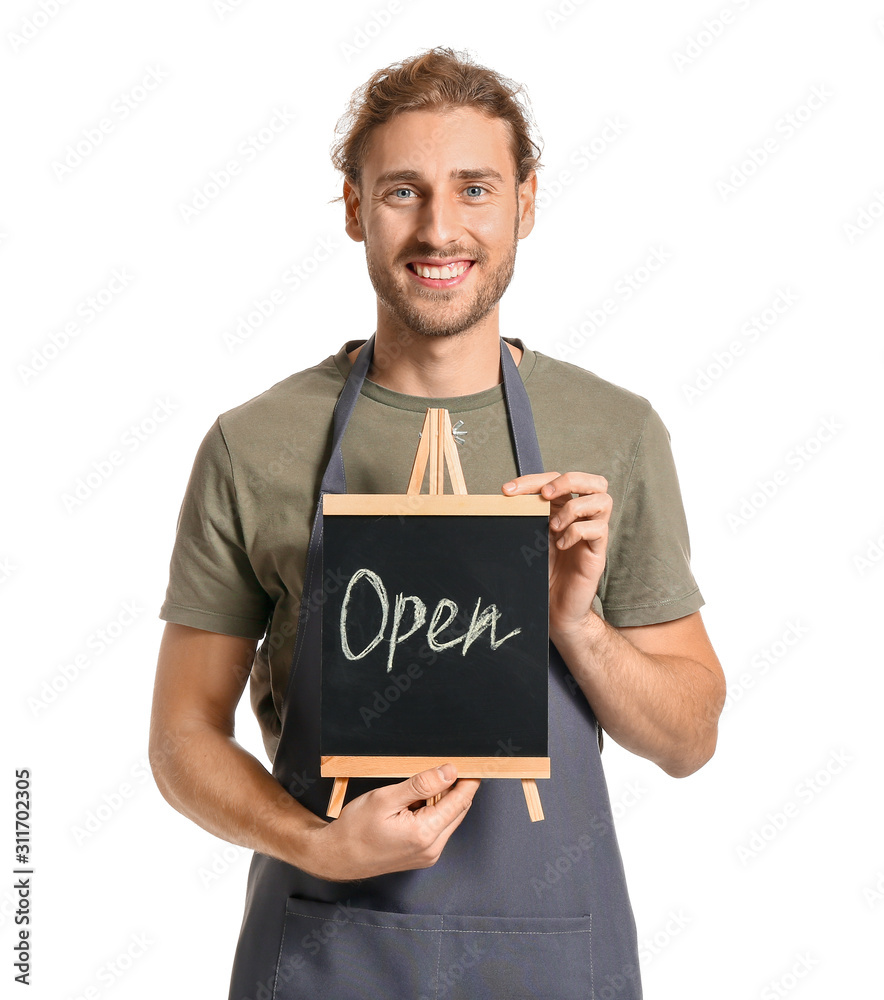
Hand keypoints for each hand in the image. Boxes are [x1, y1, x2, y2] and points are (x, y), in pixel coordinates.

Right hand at [301, 764, 480, 881]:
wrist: (338, 856)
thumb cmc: (356, 828)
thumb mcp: (386, 798)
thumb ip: (421, 785)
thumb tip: (449, 772)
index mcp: (425, 833)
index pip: (460, 801)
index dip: (468, 780)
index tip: (472, 764)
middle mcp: (432, 848)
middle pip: (458, 810)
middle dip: (456, 788)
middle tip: (446, 767)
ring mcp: (428, 854)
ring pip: (449, 818)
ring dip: (443, 800)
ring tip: (421, 788)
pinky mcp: (423, 855)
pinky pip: (438, 828)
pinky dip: (434, 812)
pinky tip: (416, 804)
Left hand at [502, 471, 611, 638]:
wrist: (554, 607)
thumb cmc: (543, 572)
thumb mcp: (530, 538)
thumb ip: (527, 515)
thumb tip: (505, 496)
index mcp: (565, 509)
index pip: (557, 480)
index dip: (532, 480)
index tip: (507, 491)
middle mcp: (583, 518)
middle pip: (595, 481)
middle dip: (569, 480)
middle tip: (546, 495)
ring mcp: (594, 533)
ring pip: (603, 500)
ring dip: (574, 508)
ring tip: (554, 527)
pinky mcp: (598, 552)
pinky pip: (598, 529)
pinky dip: (577, 532)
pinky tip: (561, 546)